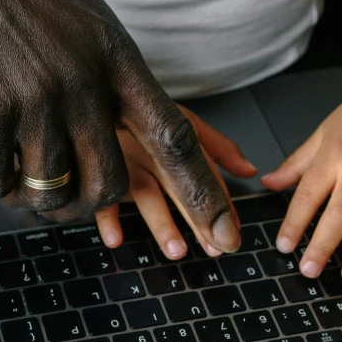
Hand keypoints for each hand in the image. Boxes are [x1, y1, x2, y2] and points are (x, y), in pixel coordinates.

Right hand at [0, 0, 242, 252]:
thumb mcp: (87, 19)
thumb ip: (114, 75)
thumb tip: (137, 124)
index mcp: (116, 58)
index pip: (174, 138)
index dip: (202, 192)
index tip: (225, 234)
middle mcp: (83, 83)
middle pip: (109, 183)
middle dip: (90, 202)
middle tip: (73, 197)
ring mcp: (34, 100)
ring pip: (51, 191)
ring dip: (34, 193)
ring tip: (18, 163)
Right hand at [95, 107, 256, 255]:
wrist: (92, 92)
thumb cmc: (140, 115)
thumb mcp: (181, 122)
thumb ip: (217, 148)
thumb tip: (250, 171)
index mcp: (175, 140)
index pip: (206, 173)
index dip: (222, 203)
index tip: (233, 234)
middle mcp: (151, 149)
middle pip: (181, 186)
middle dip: (200, 219)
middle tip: (216, 248)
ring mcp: (122, 159)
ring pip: (145, 192)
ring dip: (162, 222)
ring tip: (177, 249)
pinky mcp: (91, 167)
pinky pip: (99, 194)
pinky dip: (106, 216)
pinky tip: (116, 238)